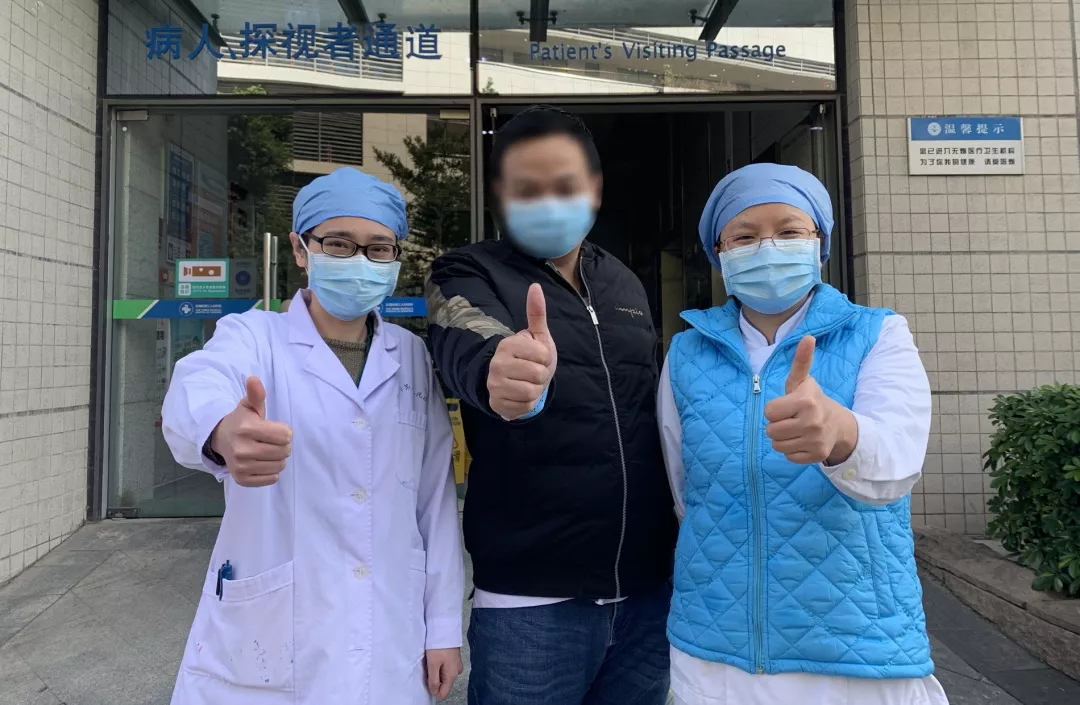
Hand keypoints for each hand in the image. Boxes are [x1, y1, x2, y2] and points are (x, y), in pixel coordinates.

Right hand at [210, 376, 292, 486]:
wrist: (220, 439)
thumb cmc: (241, 421)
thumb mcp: (248, 405)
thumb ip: (256, 394)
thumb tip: (253, 379)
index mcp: (247, 428)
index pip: (285, 435)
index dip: (284, 432)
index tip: (274, 429)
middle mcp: (242, 449)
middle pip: (284, 451)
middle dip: (282, 445)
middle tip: (270, 441)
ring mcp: (241, 466)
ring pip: (280, 466)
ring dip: (278, 458)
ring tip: (266, 451)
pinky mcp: (242, 479)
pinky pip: (272, 479)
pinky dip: (271, 471)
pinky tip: (261, 462)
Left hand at [425, 648, 462, 699]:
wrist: (445, 628)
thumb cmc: (438, 647)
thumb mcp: (433, 665)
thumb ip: (433, 681)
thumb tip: (434, 693)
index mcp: (452, 676)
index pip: (443, 693)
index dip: (433, 691)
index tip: (426, 680)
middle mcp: (456, 672)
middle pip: (443, 684)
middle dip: (433, 680)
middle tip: (427, 669)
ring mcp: (456, 665)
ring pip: (443, 676)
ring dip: (435, 672)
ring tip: (430, 662)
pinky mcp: (454, 659)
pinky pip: (445, 668)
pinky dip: (438, 666)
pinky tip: (434, 658)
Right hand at [487, 283, 556, 419]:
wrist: (514, 381)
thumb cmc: (530, 356)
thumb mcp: (537, 336)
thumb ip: (537, 313)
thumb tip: (536, 286)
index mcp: (507, 345)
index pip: (543, 355)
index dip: (546, 358)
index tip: (538, 357)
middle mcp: (497, 364)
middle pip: (538, 375)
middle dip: (542, 375)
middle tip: (533, 372)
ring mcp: (494, 386)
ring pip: (532, 392)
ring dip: (536, 389)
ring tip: (528, 382)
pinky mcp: (497, 404)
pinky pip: (525, 406)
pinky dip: (529, 402)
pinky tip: (521, 394)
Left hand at [764, 336, 856, 465]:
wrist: (838, 424)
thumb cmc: (812, 400)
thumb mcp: (803, 381)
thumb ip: (801, 361)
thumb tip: (808, 337)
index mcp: (806, 401)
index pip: (769, 412)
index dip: (775, 409)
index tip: (787, 406)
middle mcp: (812, 422)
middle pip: (771, 430)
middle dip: (777, 425)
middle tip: (791, 419)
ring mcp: (815, 440)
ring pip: (777, 445)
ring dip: (783, 438)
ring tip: (796, 430)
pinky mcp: (817, 455)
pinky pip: (788, 456)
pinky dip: (792, 450)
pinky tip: (803, 441)